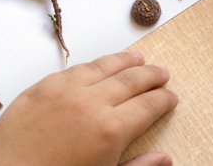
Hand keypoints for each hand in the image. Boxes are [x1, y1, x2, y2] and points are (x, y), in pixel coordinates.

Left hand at [0, 51, 177, 165]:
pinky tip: (96, 65)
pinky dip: (90, 66)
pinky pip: (71, 69)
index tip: (171, 95)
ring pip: (100, 66)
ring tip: (135, 57)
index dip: (162, 99)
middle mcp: (89, 101)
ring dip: (121, 60)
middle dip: (149, 74)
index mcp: (109, 129)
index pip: (146, 106)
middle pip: (128, 80)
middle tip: (161, 70)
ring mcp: (63, 89)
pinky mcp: (41, 85)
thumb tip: (165, 159)